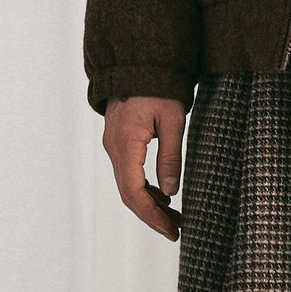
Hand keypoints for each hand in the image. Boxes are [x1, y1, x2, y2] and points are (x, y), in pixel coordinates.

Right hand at [102, 95, 186, 240]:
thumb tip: (170, 192)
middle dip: (151, 216)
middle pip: (129, 194)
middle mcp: (114, 148)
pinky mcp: (119, 142)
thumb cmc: (159, 86)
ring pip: (128, 186)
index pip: (134, 193)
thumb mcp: (172, 121)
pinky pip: (129, 173)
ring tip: (175, 218)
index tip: (171, 230)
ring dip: (149, 204)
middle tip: (176, 231)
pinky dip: (145, 189)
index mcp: (126, 145)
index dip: (152, 216)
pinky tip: (164, 197)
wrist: (138, 60)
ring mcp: (114, 145)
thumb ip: (170, 157)